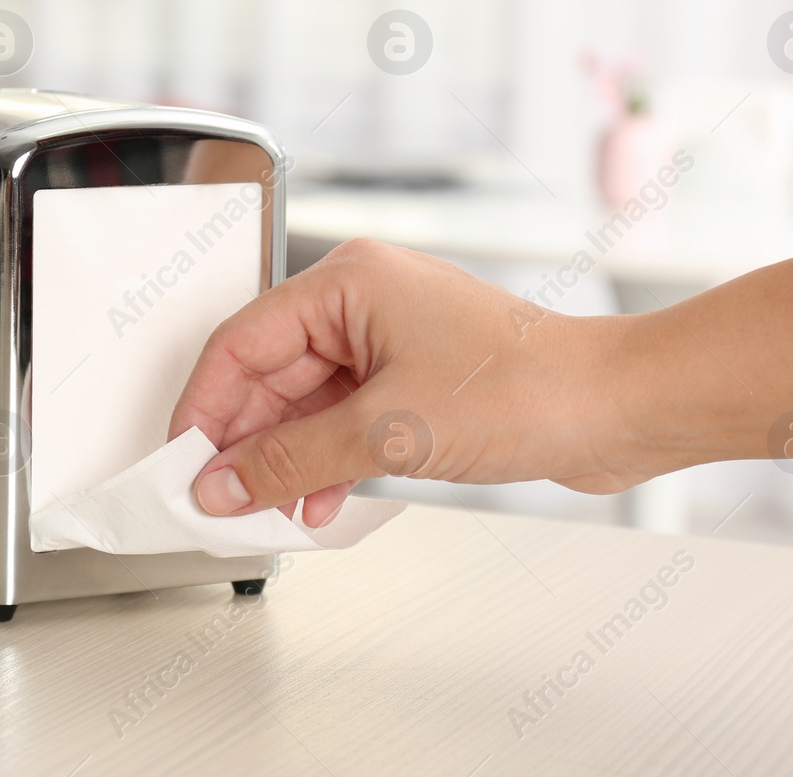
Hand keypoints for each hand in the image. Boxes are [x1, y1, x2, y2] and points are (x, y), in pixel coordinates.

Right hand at [168, 239, 664, 525]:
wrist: (611, 409)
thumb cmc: (524, 388)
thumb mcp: (385, 432)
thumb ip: (290, 461)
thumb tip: (223, 483)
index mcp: (347, 281)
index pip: (241, 342)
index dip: (203, 408)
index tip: (181, 461)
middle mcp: (363, 301)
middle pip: (268, 373)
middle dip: (243, 440)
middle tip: (217, 497)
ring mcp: (388, 340)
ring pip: (304, 402)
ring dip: (284, 458)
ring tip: (264, 510)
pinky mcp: (411, 379)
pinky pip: (342, 419)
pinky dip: (324, 460)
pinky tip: (315, 501)